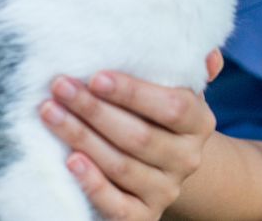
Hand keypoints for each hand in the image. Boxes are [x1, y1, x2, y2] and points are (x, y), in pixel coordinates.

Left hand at [41, 50, 224, 219]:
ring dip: (82, 138)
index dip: (133, 93)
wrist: (162, 166)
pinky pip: (117, 205)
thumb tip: (210, 56)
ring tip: (51, 113)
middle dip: (94, 110)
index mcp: (199, 123)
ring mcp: (165, 190)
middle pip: (139, 137)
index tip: (96, 77)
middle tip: (61, 87)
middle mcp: (187, 159)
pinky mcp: (143, 215)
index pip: (172, 107)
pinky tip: (71, 161)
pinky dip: (93, 184)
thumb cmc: (157, 116)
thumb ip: (187, 67)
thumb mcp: (174, 89)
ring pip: (121, 166)